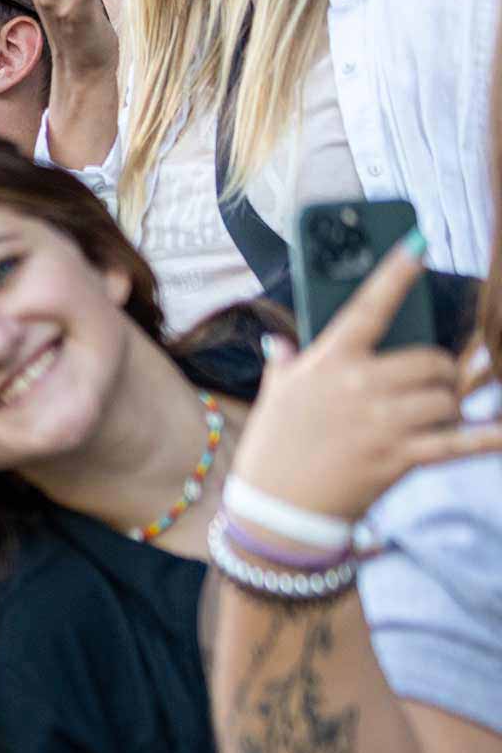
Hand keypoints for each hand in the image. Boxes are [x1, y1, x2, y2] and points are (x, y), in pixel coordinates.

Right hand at [231, 244, 501, 524]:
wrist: (275, 511)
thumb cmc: (273, 449)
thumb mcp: (274, 397)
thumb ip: (284, 364)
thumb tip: (279, 343)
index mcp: (327, 363)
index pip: (368, 307)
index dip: (395, 272)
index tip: (418, 242)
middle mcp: (357, 387)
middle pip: (429, 361)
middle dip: (440, 374)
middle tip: (433, 388)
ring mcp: (381, 423)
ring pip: (446, 398)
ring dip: (450, 407)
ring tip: (436, 419)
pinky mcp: (399, 458)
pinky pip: (458, 442)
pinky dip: (488, 436)